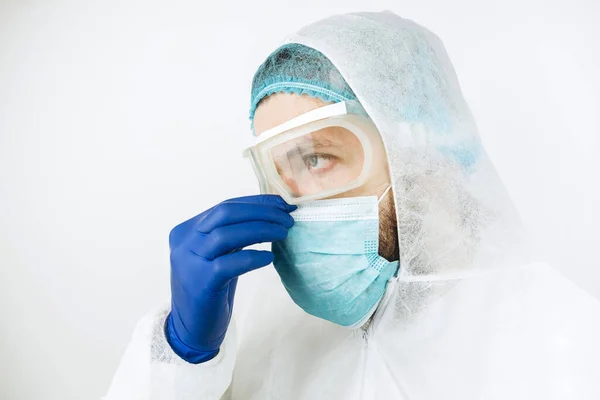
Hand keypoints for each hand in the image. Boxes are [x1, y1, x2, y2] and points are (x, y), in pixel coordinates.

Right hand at [166, 195, 295, 362]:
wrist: (191, 329)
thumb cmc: (210, 288)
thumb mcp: (216, 254)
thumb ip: (232, 234)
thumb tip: (272, 213)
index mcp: (187, 230)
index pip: (225, 206)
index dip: (256, 203)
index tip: (282, 205)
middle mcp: (184, 242)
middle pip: (225, 213)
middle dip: (260, 212)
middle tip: (286, 219)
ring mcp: (190, 262)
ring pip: (226, 234)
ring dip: (260, 230)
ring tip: (283, 233)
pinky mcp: (200, 283)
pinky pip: (228, 263)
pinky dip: (252, 257)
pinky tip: (269, 257)